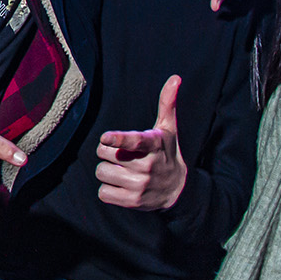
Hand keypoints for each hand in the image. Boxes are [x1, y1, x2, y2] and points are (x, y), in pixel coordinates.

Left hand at [96, 75, 185, 209]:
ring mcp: (140, 186)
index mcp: (153, 145)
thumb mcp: (168, 130)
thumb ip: (167, 104)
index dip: (118, 139)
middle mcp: (147, 166)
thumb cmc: (167, 153)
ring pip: (102, 173)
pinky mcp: (132, 202)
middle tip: (122, 155)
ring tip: (122, 170)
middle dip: (108, 152)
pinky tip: (121, 185)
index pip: (134, 141)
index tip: (106, 137)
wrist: (179, 191)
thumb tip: (175, 78)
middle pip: (105, 154)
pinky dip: (108, 190)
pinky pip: (103, 193)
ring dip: (107, 171)